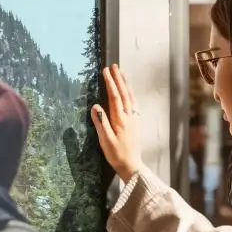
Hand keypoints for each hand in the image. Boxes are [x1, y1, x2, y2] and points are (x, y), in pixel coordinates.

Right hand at [91, 64, 142, 182]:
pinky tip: (129, 91)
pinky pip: (134, 103)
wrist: (132, 165)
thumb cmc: (116, 154)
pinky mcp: (136, 122)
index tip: (106, 71)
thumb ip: (101, 122)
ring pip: (130, 97)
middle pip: (124, 93)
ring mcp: (134, 119)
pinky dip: (131, 94)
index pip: (114, 97)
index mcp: (120, 120)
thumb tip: (95, 106)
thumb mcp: (105, 140)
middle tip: (114, 66)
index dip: (110, 83)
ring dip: (125, 84)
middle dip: (118, 78)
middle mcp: (129, 117)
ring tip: (121, 72)